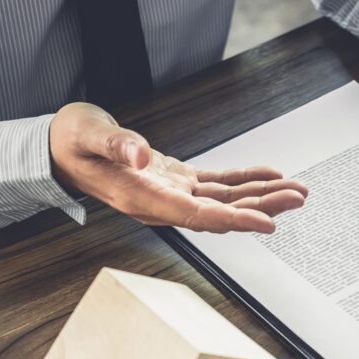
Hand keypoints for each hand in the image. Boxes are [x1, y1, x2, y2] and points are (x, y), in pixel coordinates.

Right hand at [49, 103, 307, 232]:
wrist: (60, 148)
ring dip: (259, 196)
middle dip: (262, 206)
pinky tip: (266, 175)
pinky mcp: (173, 180)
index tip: (267, 223)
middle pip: (220, 212)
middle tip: (298, 197)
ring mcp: (169, 193)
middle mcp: (161, 202)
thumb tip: (140, 152)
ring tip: (295, 190)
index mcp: (142, 198)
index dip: (234, 220)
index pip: (197, 216)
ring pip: (222, 201)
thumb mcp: (87, 135)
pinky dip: (242, 180)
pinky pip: (214, 185)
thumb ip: (114, 144)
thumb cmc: (70, 142)